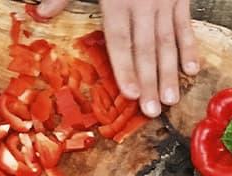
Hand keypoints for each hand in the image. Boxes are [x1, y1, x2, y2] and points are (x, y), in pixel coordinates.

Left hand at [34, 0, 199, 117]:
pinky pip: (185, 26)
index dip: (124, 67)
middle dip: (149, 81)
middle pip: (146, 48)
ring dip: (170, 73)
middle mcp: (142, 3)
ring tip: (170, 99)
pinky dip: (190, 47)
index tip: (128, 93)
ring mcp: (164, 1)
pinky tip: (191, 70)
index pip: (120, 40)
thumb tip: (40, 13)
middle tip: (152, 110)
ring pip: (167, 42)